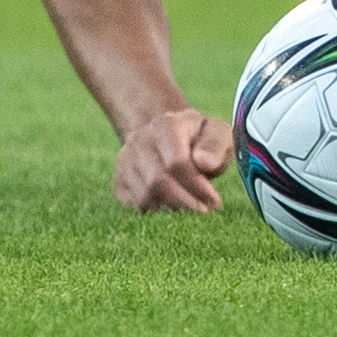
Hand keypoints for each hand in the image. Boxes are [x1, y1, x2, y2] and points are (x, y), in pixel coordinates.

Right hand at [113, 105, 231, 213]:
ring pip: (144, 196)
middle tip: (203, 211)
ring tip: (190, 204)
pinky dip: (156, 210)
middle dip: (184, 201)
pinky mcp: (119, 181)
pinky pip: (135, 204)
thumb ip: (216, 145)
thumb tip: (204, 163)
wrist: (168, 136)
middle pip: (157, 181)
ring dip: (171, 206)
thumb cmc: (200, 138)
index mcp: (167, 125)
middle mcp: (140, 141)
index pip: (177, 162)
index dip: (196, 186)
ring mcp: (125, 161)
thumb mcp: (217, 133)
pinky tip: (173, 204)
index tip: (214, 202)